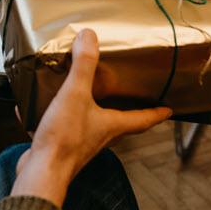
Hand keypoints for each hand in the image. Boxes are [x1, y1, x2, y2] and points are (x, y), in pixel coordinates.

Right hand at [11, 29, 171, 206]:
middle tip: (129, 99)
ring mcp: (80, 145)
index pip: (142, 119)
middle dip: (125, 112)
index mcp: (111, 125)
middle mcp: (100, 138)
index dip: (156, 113)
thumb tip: (89, 36)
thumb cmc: (64, 140)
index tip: (169, 110)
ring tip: (85, 96)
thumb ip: (84, 65)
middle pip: (119, 124)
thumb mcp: (76, 94)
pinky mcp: (60, 149)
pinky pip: (64, 131)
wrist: (41, 173)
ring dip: (92, 113)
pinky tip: (43, 110)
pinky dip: (59, 120)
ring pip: (92, 127)